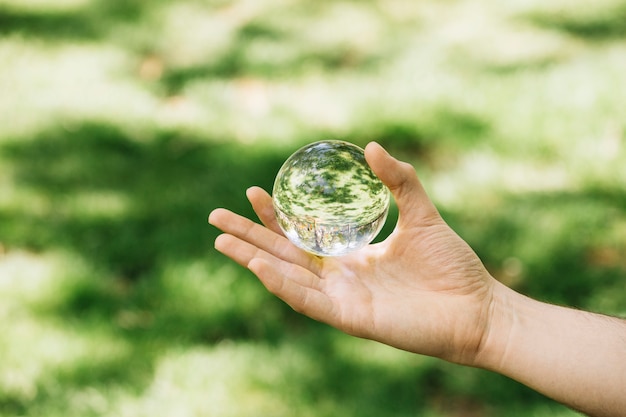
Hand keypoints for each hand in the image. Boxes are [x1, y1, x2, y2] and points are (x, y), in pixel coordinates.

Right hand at [208, 142, 495, 364]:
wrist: (478, 307)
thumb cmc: (452, 265)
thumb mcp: (422, 213)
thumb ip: (400, 181)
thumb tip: (371, 145)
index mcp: (351, 256)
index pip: (301, 235)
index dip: (275, 216)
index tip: (253, 191)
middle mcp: (340, 278)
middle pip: (282, 255)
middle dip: (248, 238)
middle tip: (215, 218)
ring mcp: (342, 299)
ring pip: (286, 278)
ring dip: (253, 259)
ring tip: (222, 241)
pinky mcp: (351, 318)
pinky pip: (308, 302)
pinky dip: (282, 285)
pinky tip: (260, 265)